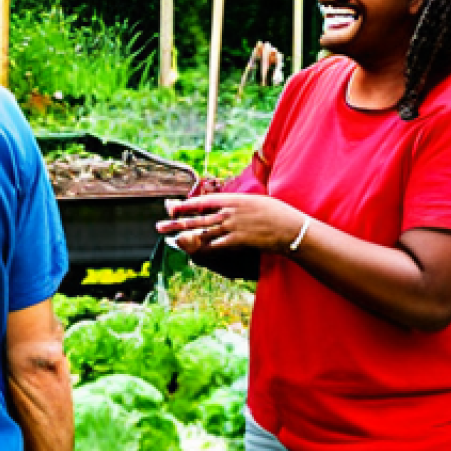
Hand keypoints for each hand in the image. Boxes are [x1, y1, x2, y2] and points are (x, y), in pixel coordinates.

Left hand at [156, 193, 303, 255]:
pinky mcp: (238, 240)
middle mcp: (229, 212)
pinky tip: (192, 250)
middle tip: (159, 225)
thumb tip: (225, 205)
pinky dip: (204, 246)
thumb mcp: (255, 201)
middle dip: (177, 222)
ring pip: (203, 231)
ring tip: (170, 238)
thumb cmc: (276, 213)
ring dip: (185, 235)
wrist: (290, 227)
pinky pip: (216, 244)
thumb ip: (237, 204)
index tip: (171, 206)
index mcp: (233, 200)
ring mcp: (232, 226)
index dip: (186, 205)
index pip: (203, 201)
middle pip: (198, 217)